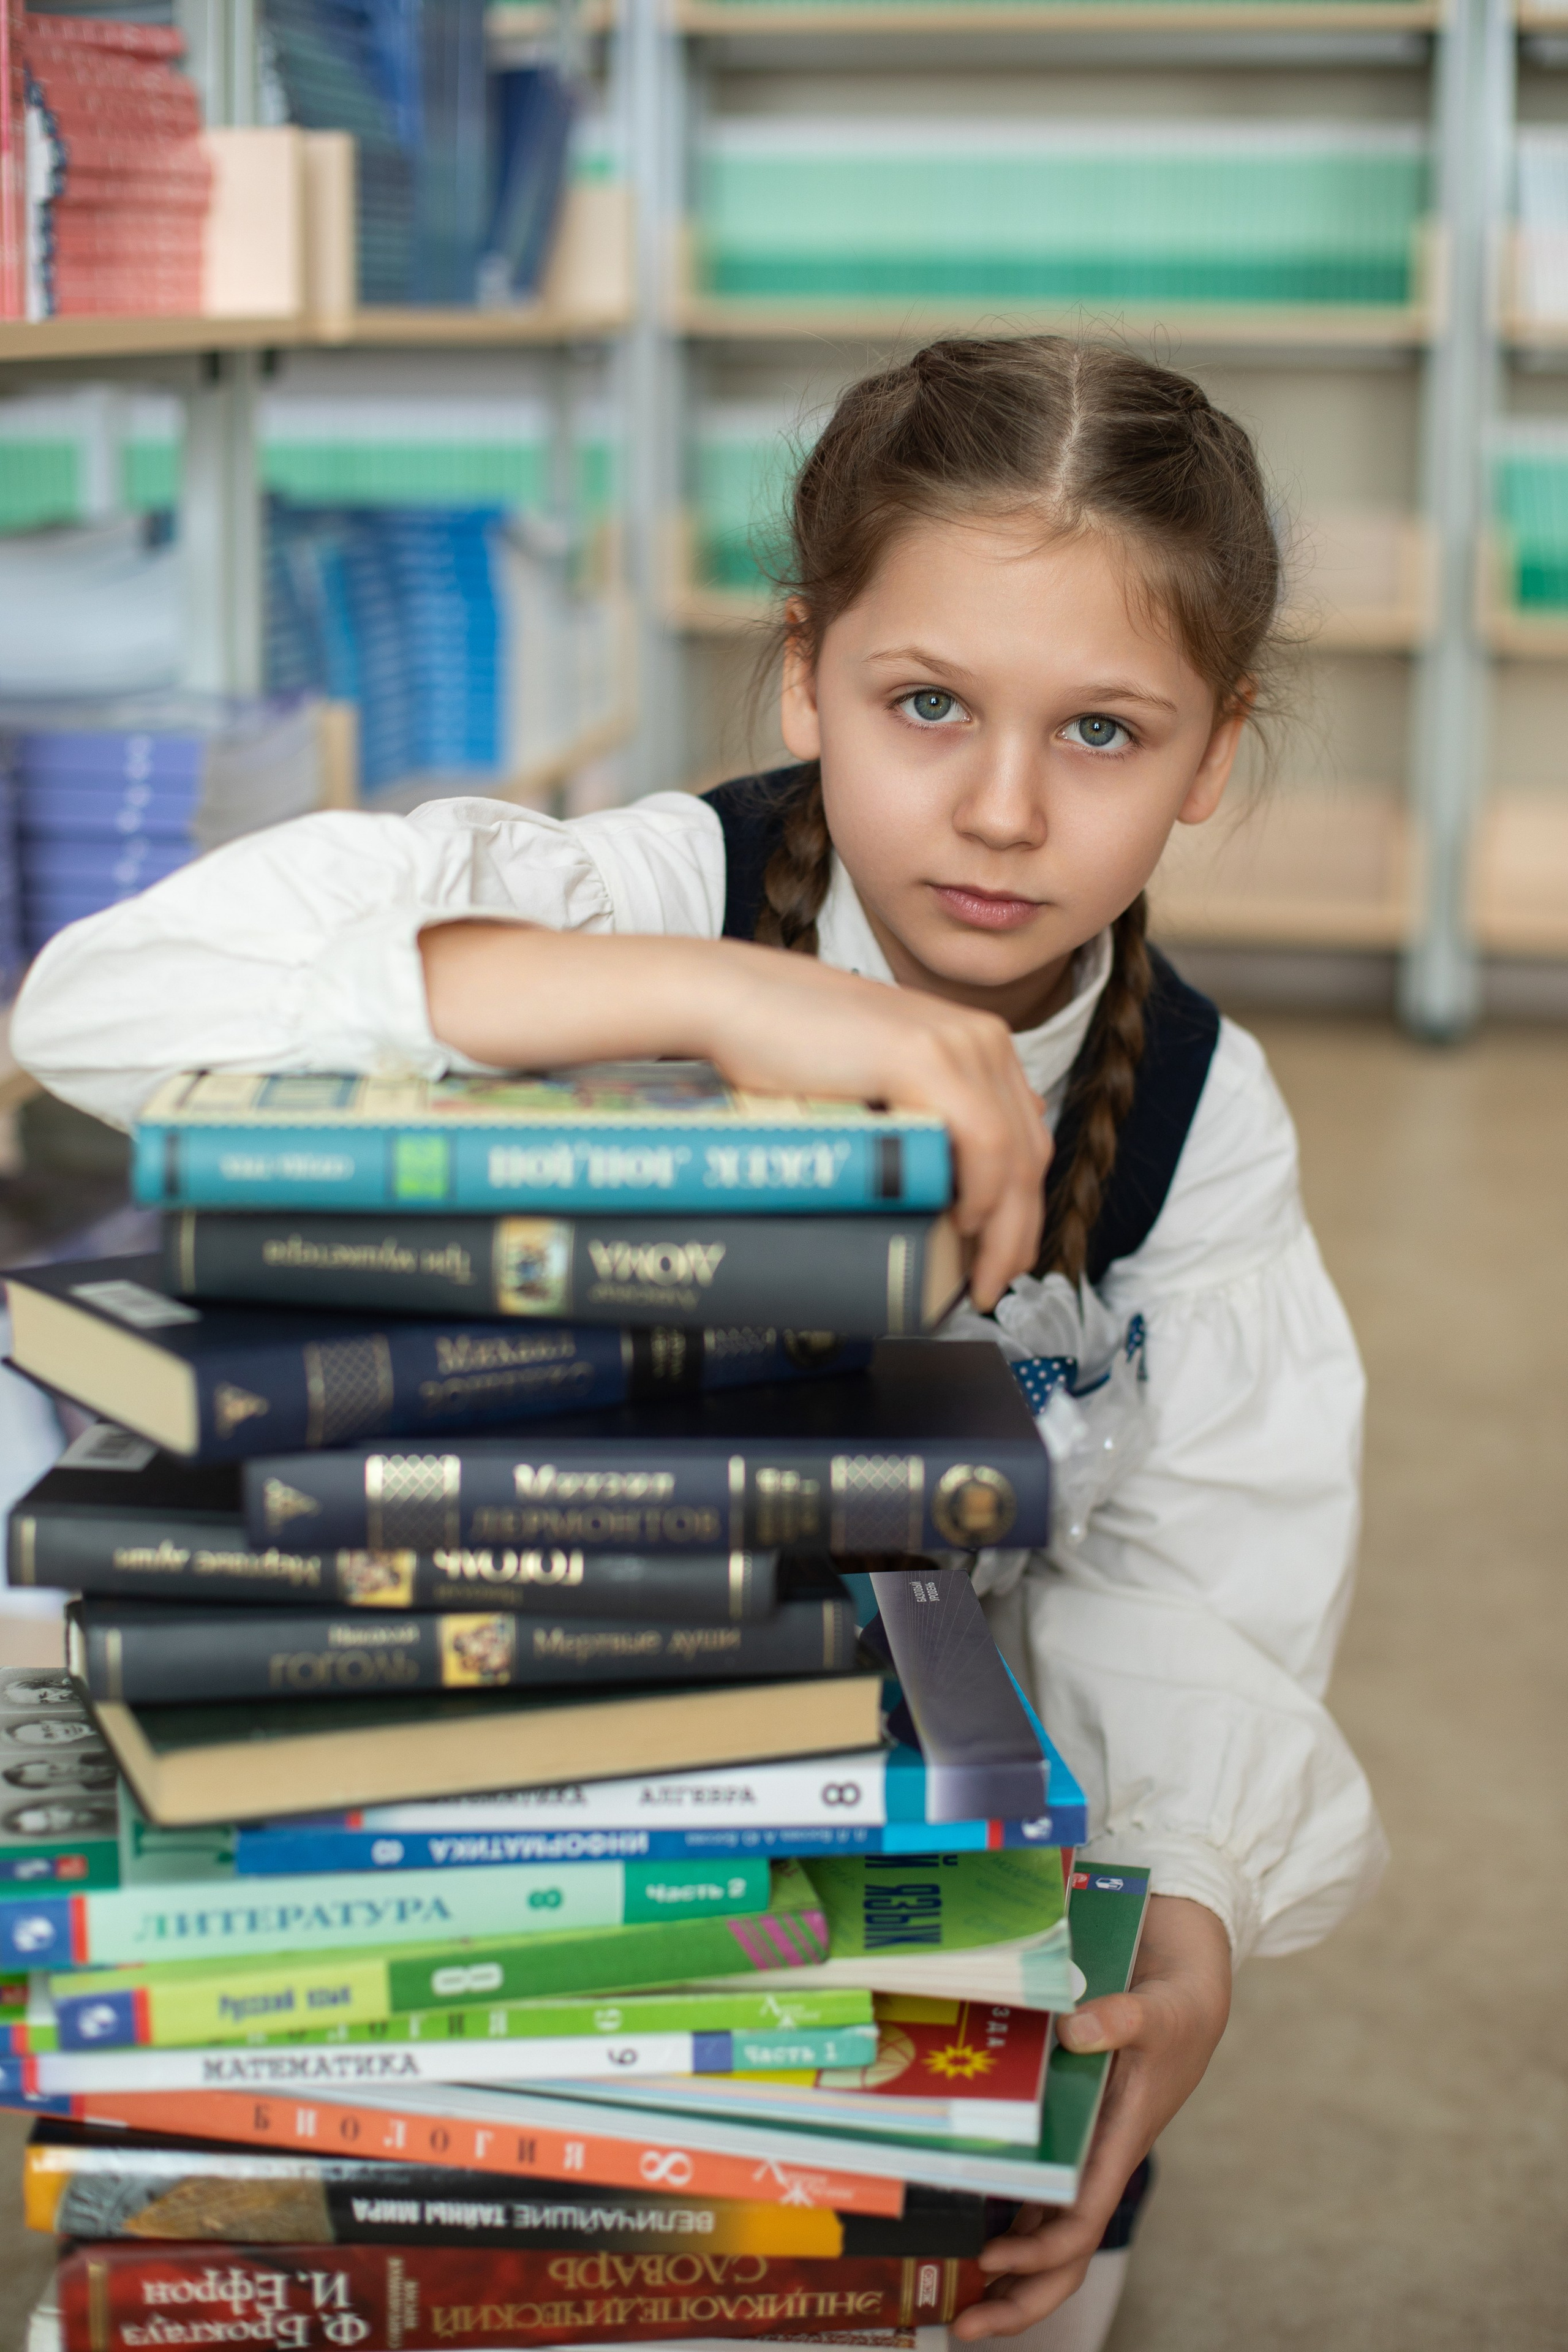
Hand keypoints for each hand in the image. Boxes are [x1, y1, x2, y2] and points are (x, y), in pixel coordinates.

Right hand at [700, 939, 1048, 1310]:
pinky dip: (982, 1192)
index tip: (1006, 1253)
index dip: (1024, 1205)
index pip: (1025, 1139)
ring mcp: (957, 1045)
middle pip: (1028, 1153)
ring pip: (1012, 1156)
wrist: (738, 1001)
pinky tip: (966, 1223)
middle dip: (1020, 1231)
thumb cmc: (790, 1045)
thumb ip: (920, 1107)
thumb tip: (949, 1171)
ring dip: (1004, 1229)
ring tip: (981, 1274)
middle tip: (994, 1283)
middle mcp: (980, 1040)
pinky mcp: (925, 1058)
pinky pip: (981, 1141)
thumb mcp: (878, 1078)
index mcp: (976, 1043)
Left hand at [952, 1896, 1231, 2340]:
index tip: (992, 2262)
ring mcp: (1086, 2151)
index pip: (1080, 2221)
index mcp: (1119, 2144)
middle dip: (1019, 2299)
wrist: (1189, 1990)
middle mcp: (1099, 2159)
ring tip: (954, 2295)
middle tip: (961, 2328)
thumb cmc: (1176, 2009)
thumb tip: (1073, 2030)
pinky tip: (972, 2219)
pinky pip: (1041, 2189)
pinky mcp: (1075, 2129)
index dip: (1039, 2255)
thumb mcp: (1155, 2009)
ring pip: (1048, 2231)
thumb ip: (1118, 2019)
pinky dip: (1011, 2212)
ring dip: (1009, 2269)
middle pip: (1063, 2253)